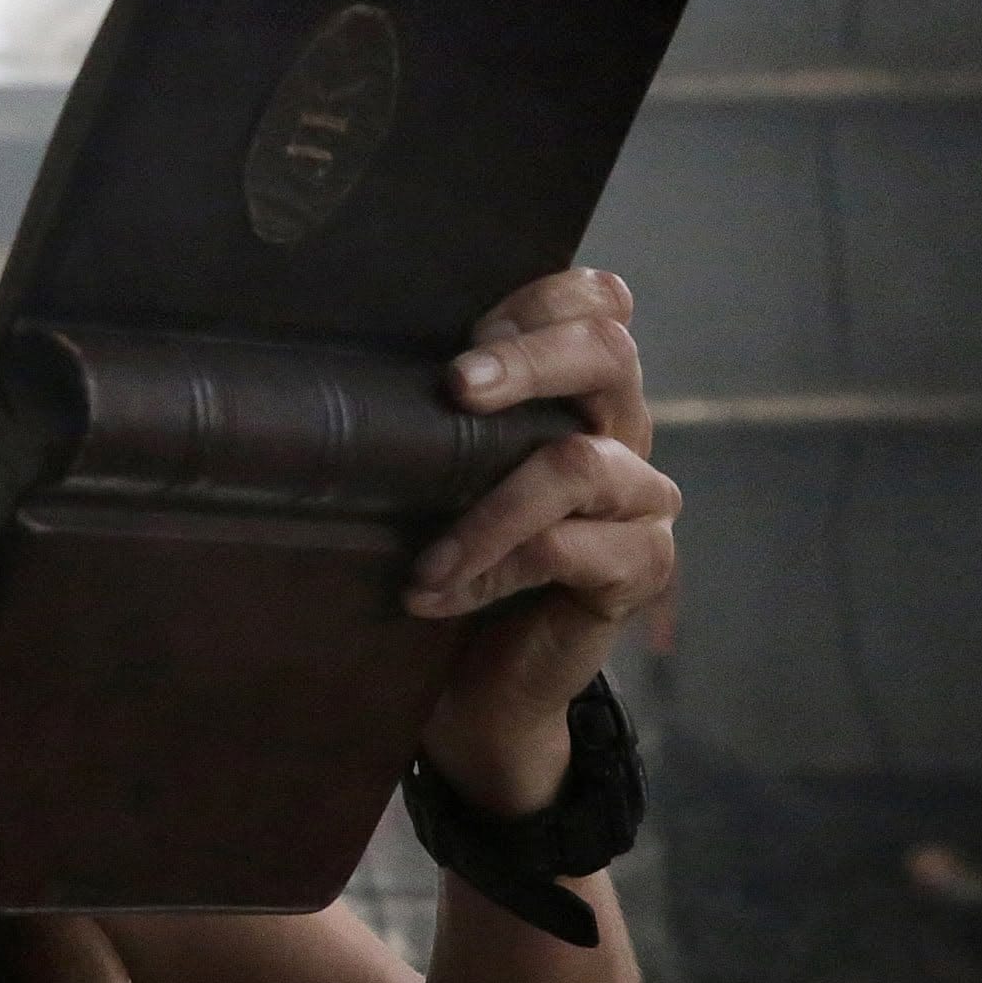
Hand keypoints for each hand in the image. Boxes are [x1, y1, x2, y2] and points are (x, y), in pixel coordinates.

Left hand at [406, 268, 680, 814]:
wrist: (470, 682)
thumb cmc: (441, 557)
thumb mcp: (428, 473)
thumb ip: (430, 416)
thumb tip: (341, 367)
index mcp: (575, 390)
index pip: (597, 302)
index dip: (541, 300)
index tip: (464, 338)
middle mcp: (621, 431)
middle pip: (608, 355)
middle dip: (526, 361)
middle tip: (454, 386)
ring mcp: (640, 500)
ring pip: (580, 464)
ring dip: (484, 512)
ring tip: (422, 560)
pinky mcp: (641, 566)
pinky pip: (569, 548)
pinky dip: (492, 570)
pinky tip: (434, 596)